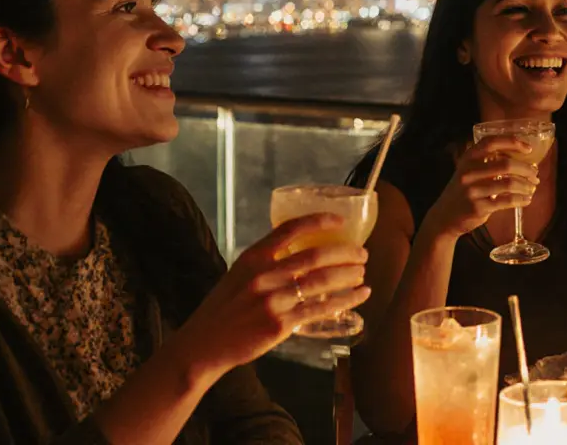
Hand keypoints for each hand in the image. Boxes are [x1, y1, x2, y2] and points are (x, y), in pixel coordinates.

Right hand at [175, 214, 370, 377]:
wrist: (203, 345)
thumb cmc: (223, 310)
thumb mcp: (238, 275)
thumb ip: (266, 263)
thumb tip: (302, 254)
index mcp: (252, 258)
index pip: (290, 229)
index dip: (319, 221)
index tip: (341, 221)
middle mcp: (263, 275)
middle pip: (315, 255)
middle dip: (345, 252)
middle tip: (362, 253)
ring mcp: (273, 300)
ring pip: (323, 281)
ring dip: (349, 275)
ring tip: (362, 273)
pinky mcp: (280, 324)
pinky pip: (321, 309)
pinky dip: (345, 301)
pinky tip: (360, 297)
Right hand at [426, 135, 541, 237]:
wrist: (444, 217)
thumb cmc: (464, 191)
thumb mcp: (469, 171)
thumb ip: (488, 162)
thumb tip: (522, 158)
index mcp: (468, 158)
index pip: (492, 142)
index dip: (512, 142)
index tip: (528, 148)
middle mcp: (469, 172)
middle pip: (506, 164)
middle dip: (526, 169)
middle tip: (535, 174)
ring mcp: (473, 190)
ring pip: (509, 184)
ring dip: (526, 185)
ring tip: (532, 187)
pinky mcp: (478, 207)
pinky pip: (507, 201)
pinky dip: (521, 199)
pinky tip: (526, 199)